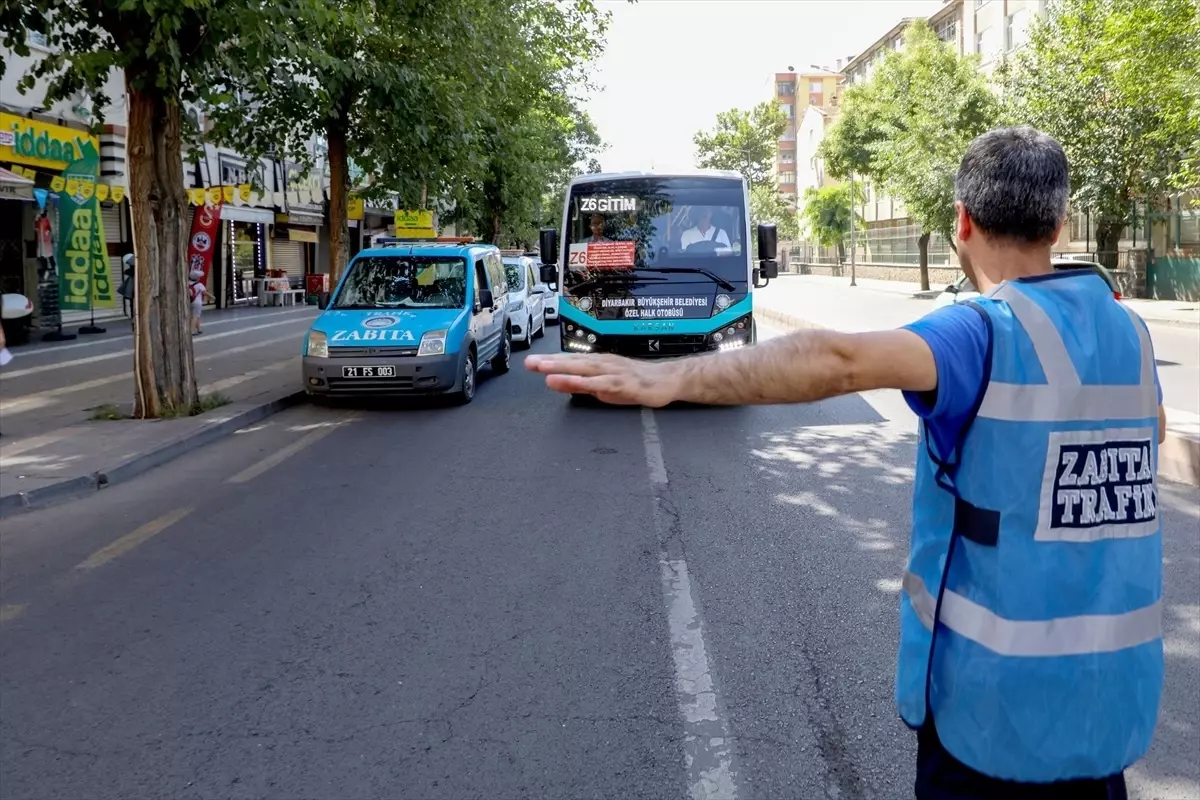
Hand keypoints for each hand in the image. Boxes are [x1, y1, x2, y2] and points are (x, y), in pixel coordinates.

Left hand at [525, 353, 681, 406]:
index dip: (550, 362)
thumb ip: (582, 385)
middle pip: (573, 362)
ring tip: (544, 369)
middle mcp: (604, 363)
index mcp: (598, 364)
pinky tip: (572, 381)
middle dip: (551, 362)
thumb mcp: (604, 386)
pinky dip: (585, 381)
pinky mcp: (623, 383)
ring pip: (584, 369)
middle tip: (531, 363)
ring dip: (563, 368)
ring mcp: (613, 372)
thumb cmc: (637, 383)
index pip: (570, 361)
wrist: (668, 380)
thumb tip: (559, 383)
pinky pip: (601, 382)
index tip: (531, 362)